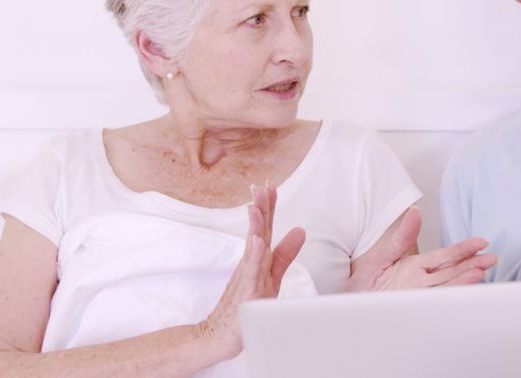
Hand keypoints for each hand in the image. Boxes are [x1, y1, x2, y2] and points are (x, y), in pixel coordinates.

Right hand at [200, 185, 305, 361]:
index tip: (270, 185)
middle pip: (257, 231)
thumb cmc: (245, 305)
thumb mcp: (271, 276)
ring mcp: (246, 277)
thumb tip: (300, 230)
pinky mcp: (246, 292)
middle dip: (260, 207)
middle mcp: (250, 263)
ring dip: (254, 225)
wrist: (220, 335)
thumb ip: (284, 254)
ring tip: (256, 204)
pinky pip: (251, 272)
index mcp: (257, 258)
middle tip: (261, 185)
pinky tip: (257, 240)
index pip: (264, 228)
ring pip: (252, 246)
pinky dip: (254, 255)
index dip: (268, 207)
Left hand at [344, 207, 496, 291]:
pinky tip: (461, 292)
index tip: (481, 242)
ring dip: (464, 280)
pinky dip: (448, 297)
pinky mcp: (411, 307)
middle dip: (473, 264)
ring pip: (446, 286)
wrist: (346, 304)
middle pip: (452, 271)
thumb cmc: (363, 283)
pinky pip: (433, 301)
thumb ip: (401, 237)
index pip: (445, 256)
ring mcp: (417, 295)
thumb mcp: (381, 255)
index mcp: (416, 266)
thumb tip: (415, 212)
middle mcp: (420, 281)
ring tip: (482, 272)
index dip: (463, 249)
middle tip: (492, 258)